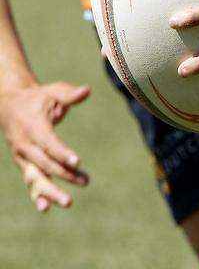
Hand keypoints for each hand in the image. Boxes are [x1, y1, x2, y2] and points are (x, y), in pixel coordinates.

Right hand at [0, 81, 89, 211]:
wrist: (11, 108)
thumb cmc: (38, 99)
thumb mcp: (53, 91)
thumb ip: (69, 94)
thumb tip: (87, 91)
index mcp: (33, 127)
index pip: (48, 143)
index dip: (62, 153)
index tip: (77, 162)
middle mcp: (26, 145)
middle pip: (45, 164)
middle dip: (64, 174)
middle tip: (85, 181)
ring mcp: (23, 157)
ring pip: (35, 178)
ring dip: (51, 192)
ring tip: (68, 202)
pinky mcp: (24, 165)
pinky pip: (30, 182)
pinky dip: (36, 195)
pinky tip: (46, 208)